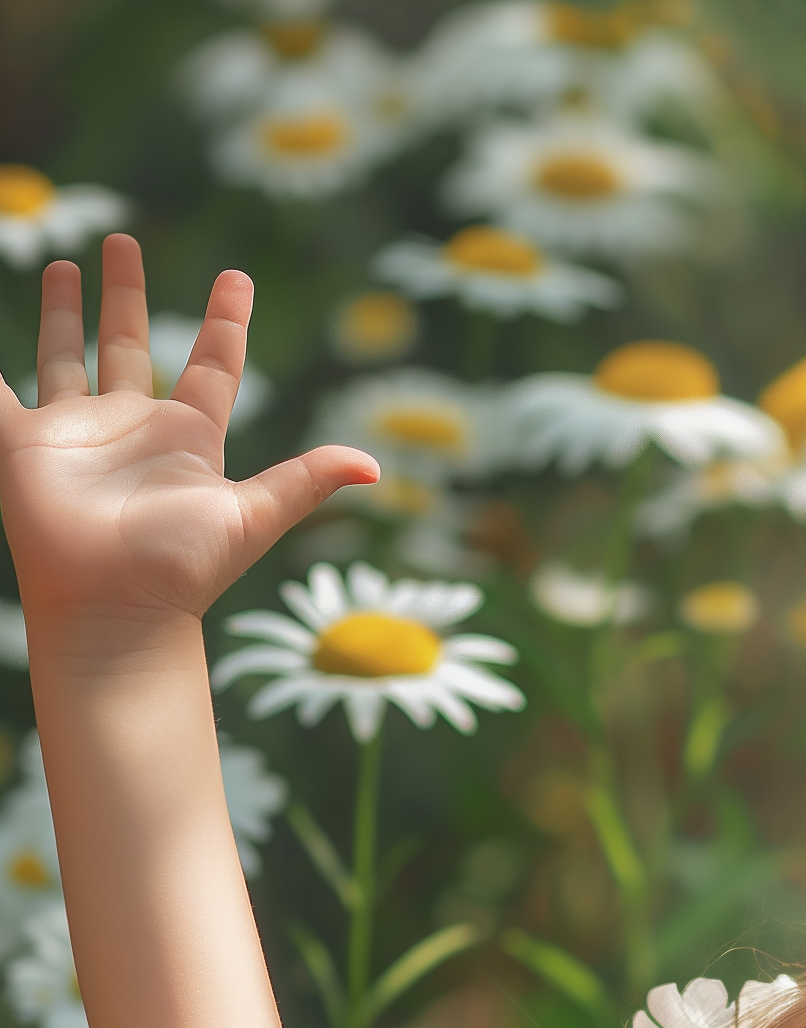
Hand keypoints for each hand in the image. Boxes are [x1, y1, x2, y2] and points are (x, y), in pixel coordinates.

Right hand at [0, 235, 377, 649]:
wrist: (115, 610)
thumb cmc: (183, 569)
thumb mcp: (252, 518)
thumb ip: (305, 483)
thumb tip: (374, 465)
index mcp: (188, 437)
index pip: (212, 366)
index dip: (225, 324)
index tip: (237, 278)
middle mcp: (132, 428)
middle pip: (129, 344)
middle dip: (124, 294)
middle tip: (123, 242)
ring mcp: (78, 434)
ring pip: (66, 355)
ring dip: (64, 312)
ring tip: (64, 262)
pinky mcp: (27, 444)